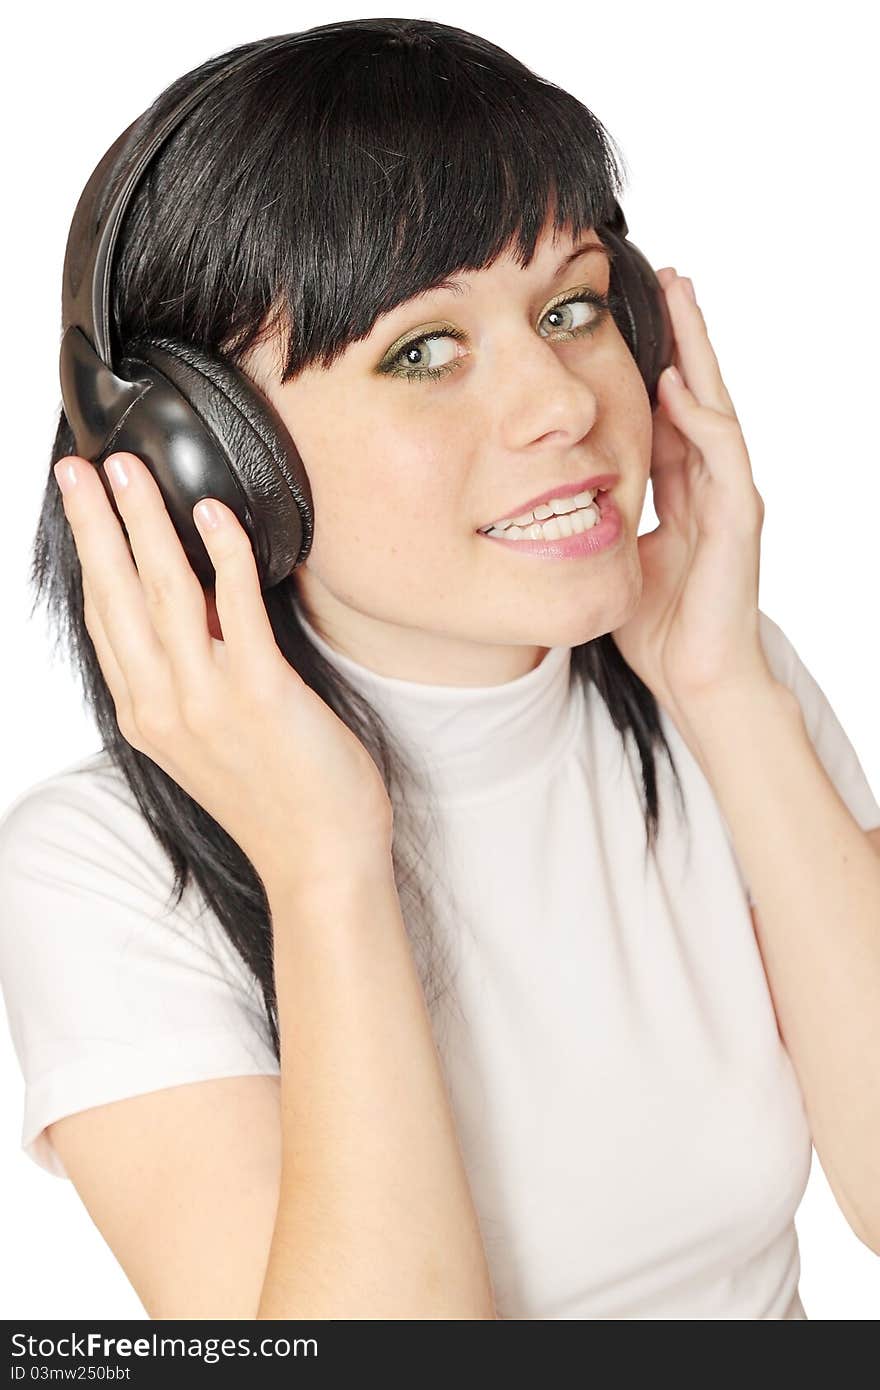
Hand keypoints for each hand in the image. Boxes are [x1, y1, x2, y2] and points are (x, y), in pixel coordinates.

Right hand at [54, 451, 393, 891]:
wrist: (319, 862)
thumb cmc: (279, 799)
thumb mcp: (211, 740)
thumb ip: (192, 679)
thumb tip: (202, 608)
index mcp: (146, 715)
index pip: (104, 620)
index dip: (90, 557)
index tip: (82, 507)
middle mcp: (164, 705)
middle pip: (116, 596)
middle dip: (94, 523)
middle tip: (77, 466)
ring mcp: (208, 700)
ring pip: (163, 591)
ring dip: (142, 521)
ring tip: (128, 470)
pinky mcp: (261, 693)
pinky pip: (236, 607)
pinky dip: (222, 553)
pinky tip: (212, 512)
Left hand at [609, 269, 776, 756]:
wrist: (695, 679)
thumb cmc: (656, 626)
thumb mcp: (614, 555)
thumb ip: (597, 516)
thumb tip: (545, 496)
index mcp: (682, 487)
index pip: (667, 408)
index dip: (652, 359)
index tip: (626, 313)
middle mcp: (711, 482)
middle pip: (696, 390)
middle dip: (683, 334)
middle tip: (669, 276)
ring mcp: (730, 497)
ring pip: (716, 406)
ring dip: (698, 352)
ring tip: (682, 299)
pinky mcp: (740, 521)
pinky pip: (724, 457)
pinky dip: (700, 419)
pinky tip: (677, 387)